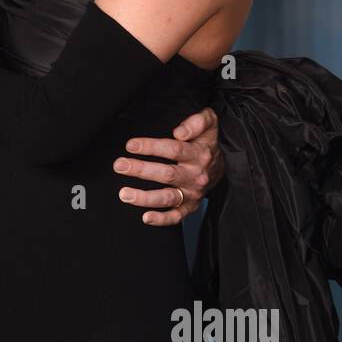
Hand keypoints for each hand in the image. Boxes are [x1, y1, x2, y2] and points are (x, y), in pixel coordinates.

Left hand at [113, 106, 222, 225]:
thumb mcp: (209, 124)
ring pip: (168, 198)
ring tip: (124, 193)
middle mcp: (195, 176)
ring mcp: (192, 193)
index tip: (131, 145)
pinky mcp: (190, 207)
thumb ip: (198, 121)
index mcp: (199, 154)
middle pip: (167, 174)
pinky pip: (176, 216)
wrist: (220, 167)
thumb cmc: (206, 143)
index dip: (151, 147)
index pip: (174, 150)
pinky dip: (161, 219)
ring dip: (145, 198)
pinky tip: (146, 217)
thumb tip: (180, 132)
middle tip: (120, 165)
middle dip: (141, 170)